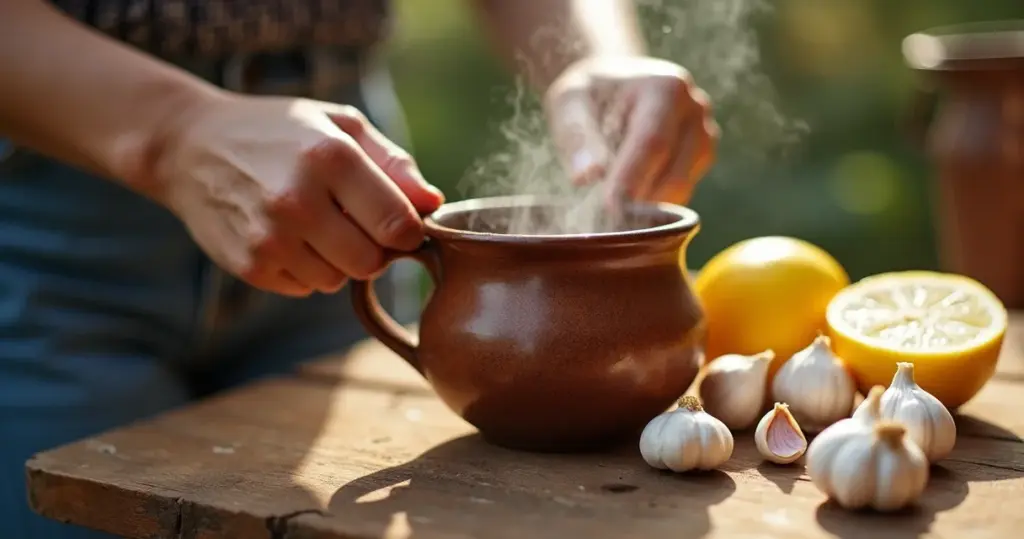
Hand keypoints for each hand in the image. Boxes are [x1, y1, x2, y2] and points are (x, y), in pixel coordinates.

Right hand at [152, 94, 443, 296]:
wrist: (190, 146)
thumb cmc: (279, 132)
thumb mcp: (340, 126)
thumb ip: (394, 163)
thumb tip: (433, 203)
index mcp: (329, 158)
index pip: (399, 226)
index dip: (409, 231)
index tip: (400, 222)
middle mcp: (297, 201)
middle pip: (372, 263)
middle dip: (375, 249)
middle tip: (357, 223)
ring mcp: (270, 238)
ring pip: (340, 280)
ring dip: (340, 260)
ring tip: (316, 224)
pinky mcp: (249, 265)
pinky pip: (306, 288)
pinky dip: (307, 269)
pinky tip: (289, 236)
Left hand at [545, 56, 717, 204]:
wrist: (612, 84)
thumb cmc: (589, 93)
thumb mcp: (569, 102)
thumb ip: (577, 136)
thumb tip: (587, 175)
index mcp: (666, 88)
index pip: (653, 143)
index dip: (632, 178)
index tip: (609, 206)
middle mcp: (695, 110)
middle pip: (673, 172)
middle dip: (638, 201)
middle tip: (603, 216)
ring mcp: (704, 135)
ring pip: (681, 189)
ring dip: (646, 205)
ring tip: (611, 200)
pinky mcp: (702, 158)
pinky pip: (682, 194)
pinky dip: (654, 203)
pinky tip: (628, 197)